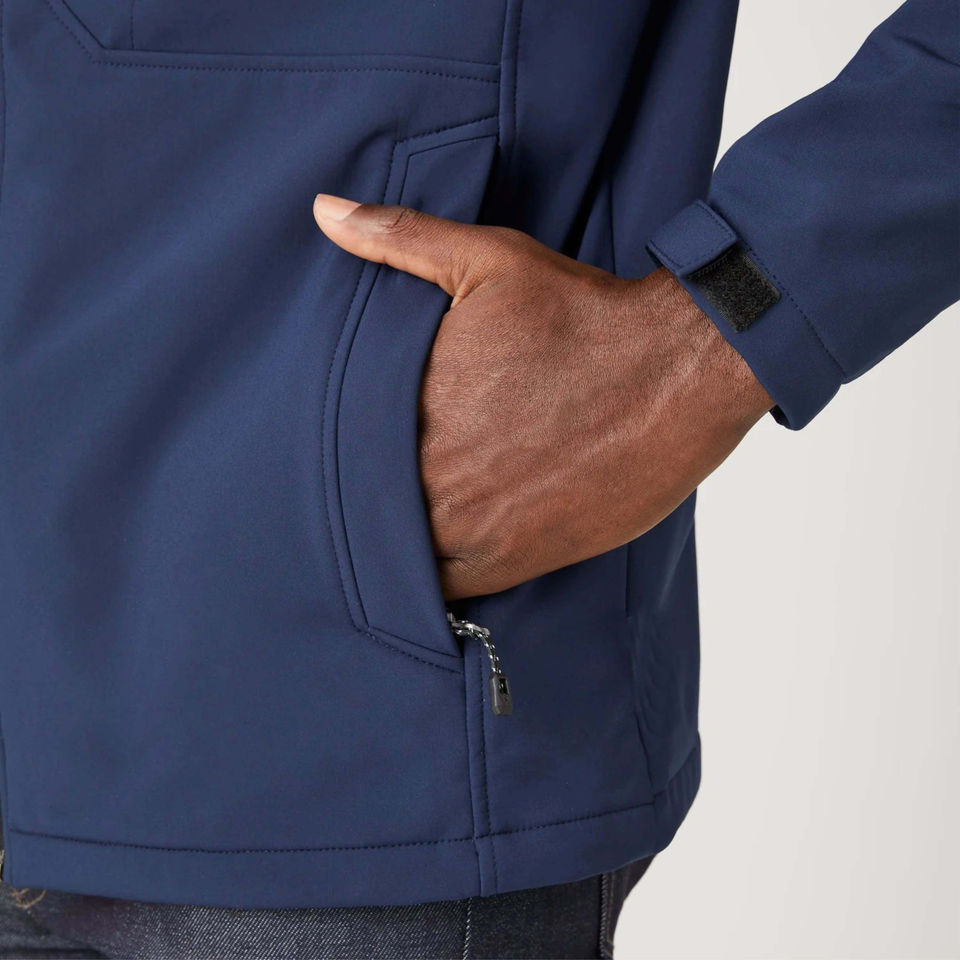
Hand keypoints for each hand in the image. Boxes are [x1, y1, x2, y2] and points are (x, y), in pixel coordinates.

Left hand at [314, 195, 772, 599]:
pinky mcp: (522, 558)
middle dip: (367, 503)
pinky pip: (455, 591)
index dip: (336, 457)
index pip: (339, 452)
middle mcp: (434, 477)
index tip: (349, 450)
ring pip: (405, 560)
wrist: (679, 368)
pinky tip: (442, 559)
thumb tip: (323, 210)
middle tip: (368, 495)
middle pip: (368, 510)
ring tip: (405, 528)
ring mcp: (476, 526)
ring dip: (399, 548)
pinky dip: (441, 582)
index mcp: (412, 409)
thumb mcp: (487, 260)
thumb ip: (399, 239)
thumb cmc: (584, 315)